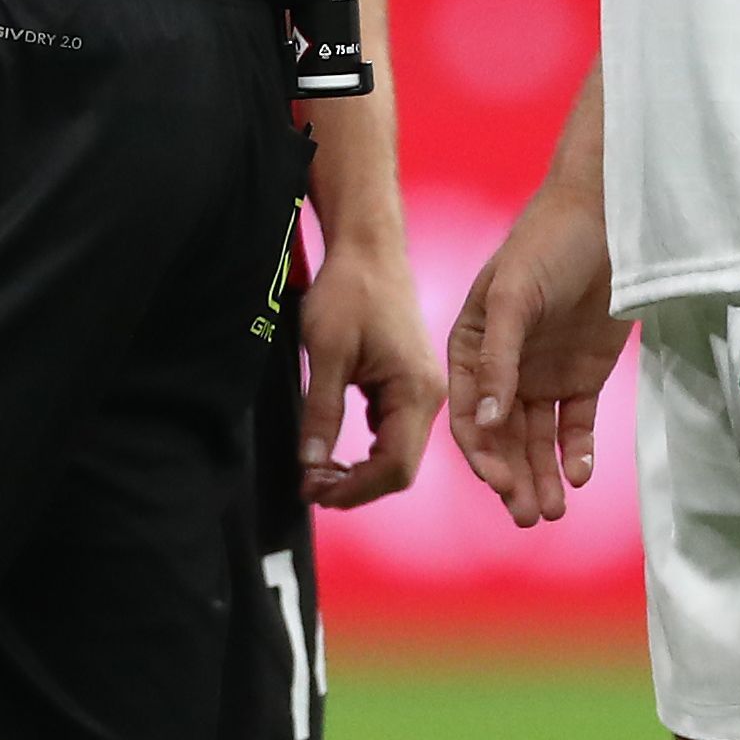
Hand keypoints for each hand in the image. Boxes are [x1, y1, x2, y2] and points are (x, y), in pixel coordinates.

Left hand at [297, 226, 439, 508]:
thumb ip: (321, 411)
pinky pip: (392, 430)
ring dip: (358, 469)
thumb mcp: (325, 352)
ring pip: (396, 451)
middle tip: (309, 486)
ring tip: (316, 471)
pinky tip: (334, 448)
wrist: (367, 248)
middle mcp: (429, 396)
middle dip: (355, 485)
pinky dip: (364, 448)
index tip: (312, 490)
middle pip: (399, 466)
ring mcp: (421, 390)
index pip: (396, 467)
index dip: (354, 489)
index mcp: (416, 390)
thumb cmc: (349, 291)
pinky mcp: (408, 383)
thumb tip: (310, 464)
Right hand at [447, 177, 628, 526]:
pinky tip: (578, 475)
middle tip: (529, 516)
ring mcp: (542, 375)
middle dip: (513, 478)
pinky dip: (575, 453)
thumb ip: (498, 360)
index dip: (480, 453)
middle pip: (502, 437)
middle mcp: (503, 369)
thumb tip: (484, 424)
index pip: (468, 414)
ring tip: (552, 513)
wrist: (608, 219)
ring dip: (541, 476)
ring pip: (537, 440)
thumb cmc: (547, 244)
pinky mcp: (582, 377)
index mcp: (472, 348)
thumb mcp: (514, 296)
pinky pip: (575, 425)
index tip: (499, 484)